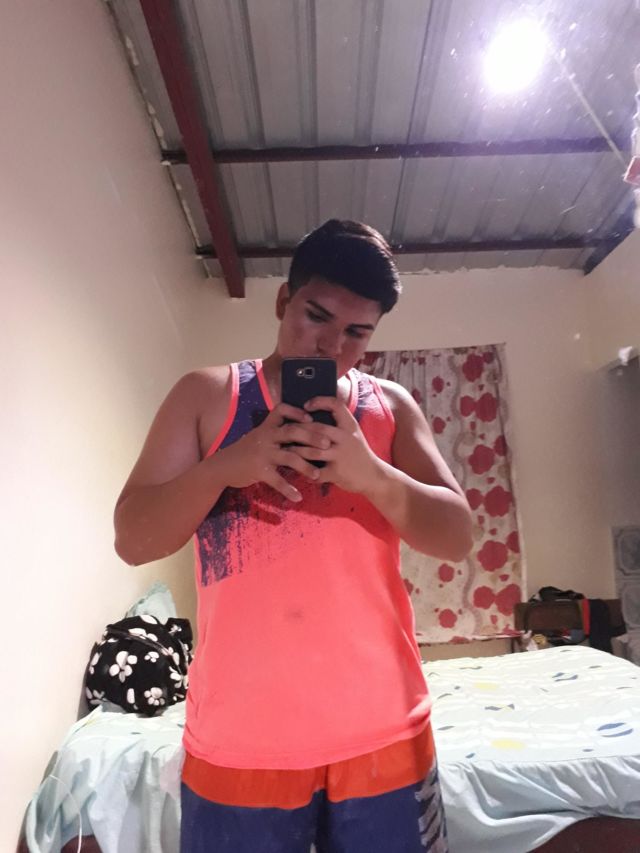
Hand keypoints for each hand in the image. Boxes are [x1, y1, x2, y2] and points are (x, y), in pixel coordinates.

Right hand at [216, 403, 331, 501]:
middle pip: (292, 432)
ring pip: (289, 457)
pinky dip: (288, 490)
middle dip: (312, 437)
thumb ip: (276, 433)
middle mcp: (266, 437)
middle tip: (328, 445)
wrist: (222, 466)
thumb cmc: (246, 451)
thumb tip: (301, 431)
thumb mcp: (259, 436)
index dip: (296, 412)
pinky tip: (298, 497)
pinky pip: (277, 480)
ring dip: (305, 466)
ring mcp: (263, 453)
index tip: (311, 418)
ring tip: (317, 475)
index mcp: (267, 427)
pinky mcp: (258, 470)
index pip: (281, 411)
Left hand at [291, 397, 381, 493]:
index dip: (319, 402)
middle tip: (285, 430)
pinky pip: (316, 473)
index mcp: (349, 426)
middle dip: (298, 429)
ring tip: (286, 450)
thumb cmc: (358, 453)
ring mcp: (341, 456)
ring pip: (312, 451)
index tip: (306, 405)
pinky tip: (298, 472)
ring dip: (296, 451)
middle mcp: (345, 438)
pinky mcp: (337, 473)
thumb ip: (337, 425)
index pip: (336, 405)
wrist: (374, 475)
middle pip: (317, 428)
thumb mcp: (353, 434)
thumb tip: (313, 414)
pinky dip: (305, 473)